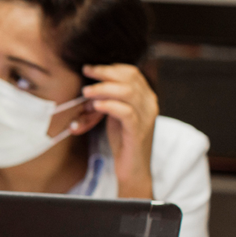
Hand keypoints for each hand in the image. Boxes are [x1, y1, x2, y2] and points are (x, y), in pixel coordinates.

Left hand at [81, 64, 157, 198]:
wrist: (133, 168)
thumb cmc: (123, 140)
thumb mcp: (115, 115)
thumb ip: (108, 100)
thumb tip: (89, 89)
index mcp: (145, 97)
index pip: (132, 73)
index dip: (110, 68)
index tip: (90, 68)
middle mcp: (149, 104)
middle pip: (130, 78)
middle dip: (105, 73)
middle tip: (86, 72)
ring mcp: (146, 117)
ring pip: (128, 93)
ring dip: (104, 88)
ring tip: (86, 92)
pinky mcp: (138, 131)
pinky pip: (126, 113)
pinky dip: (109, 106)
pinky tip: (96, 106)